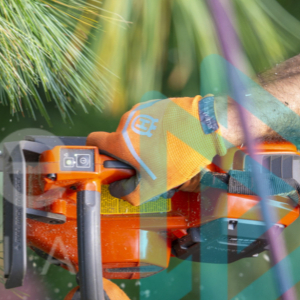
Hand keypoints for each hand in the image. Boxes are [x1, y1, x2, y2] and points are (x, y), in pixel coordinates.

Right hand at [87, 96, 227, 204]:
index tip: (109, 162)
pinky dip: (155, 130)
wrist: (207, 127)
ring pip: (134, 130)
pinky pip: (148, 120)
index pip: (93, 141)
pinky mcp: (156, 104)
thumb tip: (118, 191)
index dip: (97, 153)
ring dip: (143, 141)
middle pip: (118, 140)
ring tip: (164, 152)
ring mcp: (142, 110)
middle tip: (147, 164)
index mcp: (120, 141)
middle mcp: (126, 122)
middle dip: (128, 153)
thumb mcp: (153, 186)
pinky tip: (172, 140)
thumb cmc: (180, 156)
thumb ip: (129, 194)